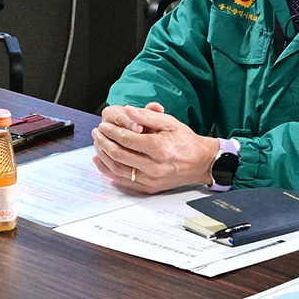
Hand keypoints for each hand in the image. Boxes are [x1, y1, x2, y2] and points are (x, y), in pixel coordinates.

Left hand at [91, 102, 220, 193]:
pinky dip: (109, 171)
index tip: (104, 126)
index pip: (127, 139)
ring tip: (97, 145)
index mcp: (160, 149)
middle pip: (119, 155)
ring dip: (103, 156)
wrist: (201, 163)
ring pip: (118, 169)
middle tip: (97, 133)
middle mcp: (155, 167)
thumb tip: (128, 111)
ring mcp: (151, 180)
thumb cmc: (186, 142)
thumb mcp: (170, 123)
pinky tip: (102, 162)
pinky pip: (123, 181)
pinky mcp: (149, 188)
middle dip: (104, 142)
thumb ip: (147, 116)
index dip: (112, 132)